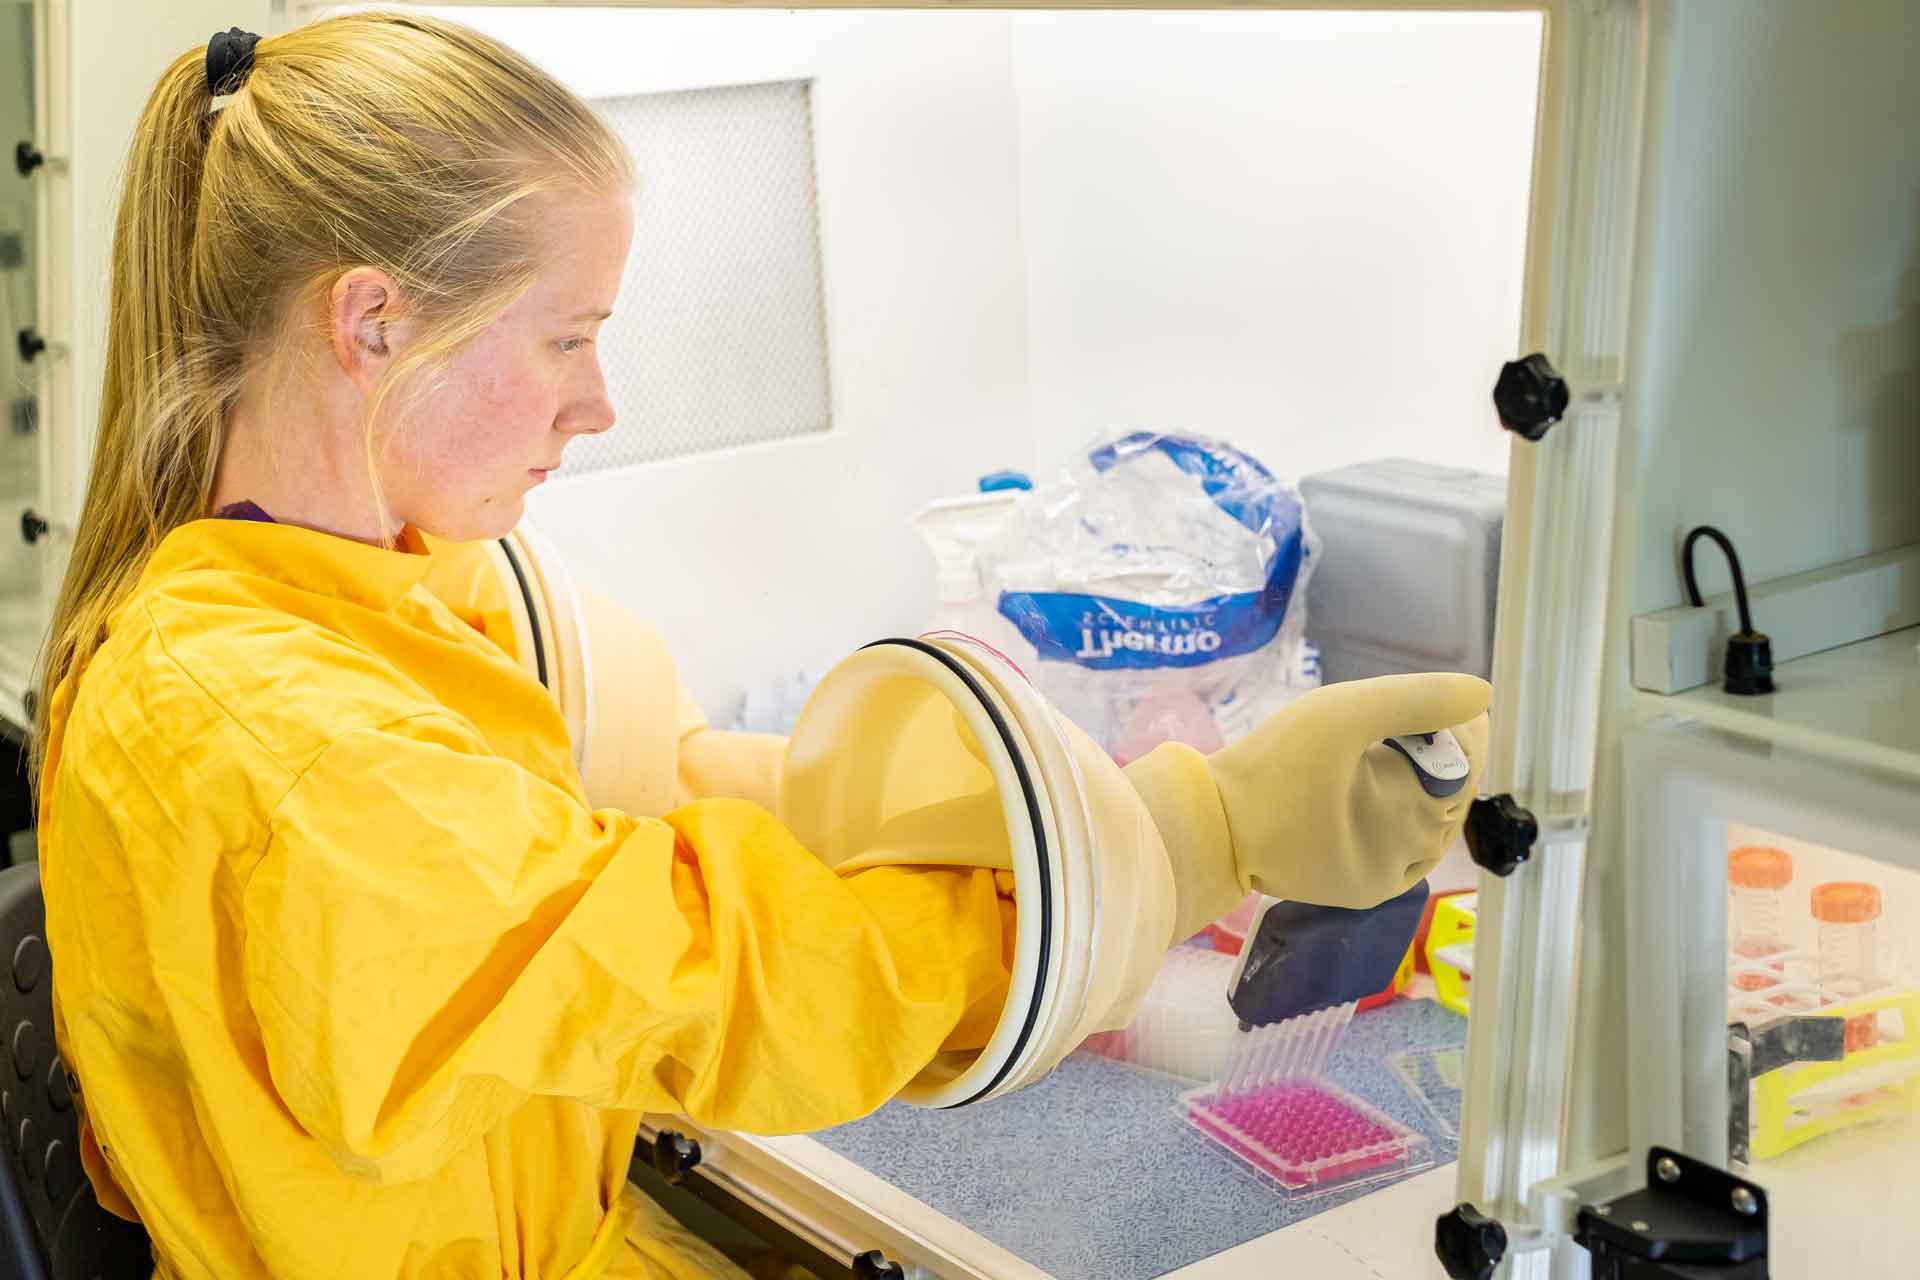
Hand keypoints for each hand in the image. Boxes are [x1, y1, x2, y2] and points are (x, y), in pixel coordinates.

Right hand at [1126, 673, 1491, 938]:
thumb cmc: (1271, 767)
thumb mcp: (1338, 714)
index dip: (1467, 732)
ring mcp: (1383, 881)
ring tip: (1410, 751)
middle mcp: (1406, 862)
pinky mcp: (1359, 889)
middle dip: (1448, 757)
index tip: (1458, 703)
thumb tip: (1481, 693)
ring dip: (1430, 788)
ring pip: (1432, 828)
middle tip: (1434, 719)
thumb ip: (1412, 699)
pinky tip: (1391, 792)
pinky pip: (1404, 851)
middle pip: (1451, 799)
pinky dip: (1407, 819)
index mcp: (1408, 821)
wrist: (1210, 828)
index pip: (1465, 770)